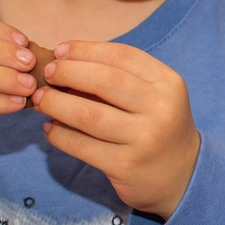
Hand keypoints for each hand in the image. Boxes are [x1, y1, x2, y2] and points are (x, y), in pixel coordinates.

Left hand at [31, 41, 201, 216]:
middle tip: (48, 74)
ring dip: (56, 103)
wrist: (182, 175)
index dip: (86, 49)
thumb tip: (65, 62)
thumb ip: (120, 78)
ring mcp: (144, 139)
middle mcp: (161, 109)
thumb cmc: (158, 127)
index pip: (123, 56)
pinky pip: (81, 145)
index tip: (61, 50)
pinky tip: (51, 128)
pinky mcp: (125, 166)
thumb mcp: (154, 97)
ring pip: (88, 114)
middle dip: (68, 72)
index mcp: (168, 84)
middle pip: (104, 80)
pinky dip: (58, 134)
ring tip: (42, 100)